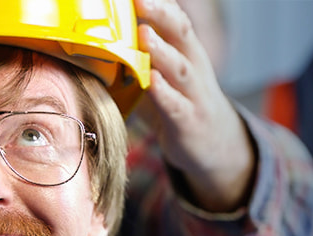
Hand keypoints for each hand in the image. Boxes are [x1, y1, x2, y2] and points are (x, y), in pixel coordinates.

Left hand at [134, 0, 254, 211]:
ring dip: (161, 50)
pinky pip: (176, 105)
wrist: (215, 144)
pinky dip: (164, 92)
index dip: (160, 3)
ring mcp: (193, 94)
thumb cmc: (179, 101)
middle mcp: (193, 67)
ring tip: (143, 33)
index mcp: (185, 51)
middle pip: (181, 35)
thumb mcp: (162, 73)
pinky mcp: (189, 122)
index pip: (175, 19)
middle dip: (161, 15)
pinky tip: (151, 81)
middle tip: (140, 0)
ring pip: (179, 68)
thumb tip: (98, 38)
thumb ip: (137, 55)